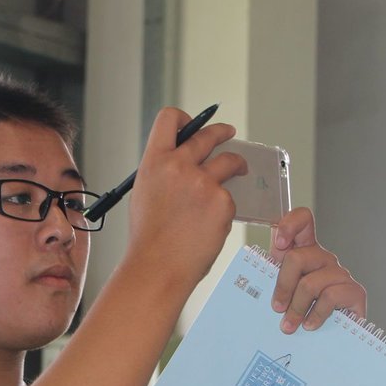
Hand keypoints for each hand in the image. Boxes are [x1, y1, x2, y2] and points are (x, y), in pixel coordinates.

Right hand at [127, 108, 247, 287]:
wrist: (158, 267)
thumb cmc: (149, 238)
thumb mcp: (145, 194)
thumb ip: (163, 173)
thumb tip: (184, 161)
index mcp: (154, 162)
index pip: (170, 119)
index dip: (185, 118)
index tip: (194, 124)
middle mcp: (179, 166)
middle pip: (207, 135)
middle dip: (222, 132)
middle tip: (229, 134)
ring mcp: (203, 183)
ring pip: (229, 162)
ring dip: (236, 164)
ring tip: (240, 171)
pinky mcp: (222, 202)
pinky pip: (229, 197)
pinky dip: (224, 207)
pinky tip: (212, 223)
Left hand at [269, 209, 365, 332]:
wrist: (334, 338)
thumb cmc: (303, 312)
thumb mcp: (283, 294)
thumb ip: (270, 280)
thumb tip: (250, 286)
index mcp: (305, 252)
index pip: (304, 220)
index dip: (290, 225)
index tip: (278, 244)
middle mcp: (323, 259)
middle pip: (297, 258)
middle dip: (283, 287)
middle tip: (277, 309)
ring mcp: (340, 274)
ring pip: (310, 284)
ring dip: (296, 308)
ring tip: (290, 325)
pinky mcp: (354, 291)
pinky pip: (329, 297)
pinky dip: (315, 315)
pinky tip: (310, 325)